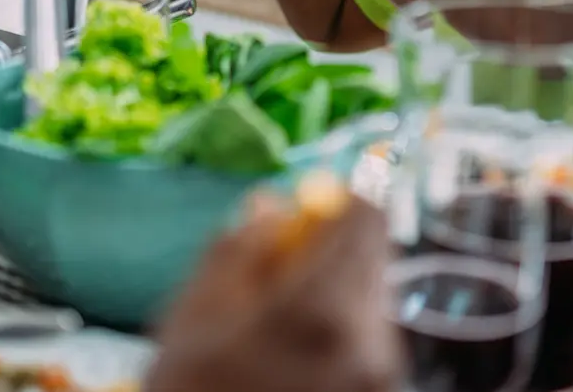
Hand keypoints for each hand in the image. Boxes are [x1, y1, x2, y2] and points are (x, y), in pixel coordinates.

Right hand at [146, 191, 399, 391]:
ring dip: (333, 290)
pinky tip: (291, 356)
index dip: (339, 198)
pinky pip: (369, 339)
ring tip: (274, 324)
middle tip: (277, 269)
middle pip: (373, 257)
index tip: (308, 205)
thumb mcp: (192, 316)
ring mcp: (380, 378)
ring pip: (371, 298)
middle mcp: (370, 343)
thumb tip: (272, 204)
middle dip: (331, 250)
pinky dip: (338, 329)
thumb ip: (239, 249)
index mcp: (323, 310)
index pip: (367, 216)